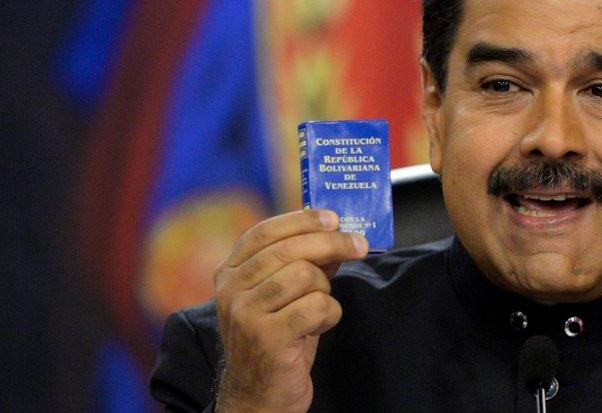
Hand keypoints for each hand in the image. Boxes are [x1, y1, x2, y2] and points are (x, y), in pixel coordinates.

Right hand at [212, 210, 368, 411]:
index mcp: (230, 273)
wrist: (259, 397)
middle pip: (291, 249)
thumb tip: (335, 234)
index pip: (265, 232)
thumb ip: (302, 264)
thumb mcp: (283, 297)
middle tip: (360, 246)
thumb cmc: (277, 341)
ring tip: (317, 310)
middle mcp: (230, 289)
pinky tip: (318, 328)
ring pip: (306, 275)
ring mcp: (246, 313)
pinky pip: (317, 306)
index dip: (301, 220)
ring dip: (325, 291)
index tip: (333, 217)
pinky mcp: (267, 337)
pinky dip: (329, 315)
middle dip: (333, 243)